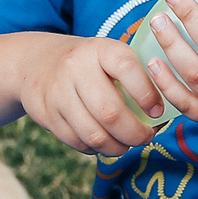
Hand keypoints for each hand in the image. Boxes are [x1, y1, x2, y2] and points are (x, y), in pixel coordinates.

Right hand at [23, 33, 167, 156]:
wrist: (34, 63)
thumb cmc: (89, 64)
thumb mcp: (109, 56)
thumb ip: (134, 76)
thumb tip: (162, 114)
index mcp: (100, 49)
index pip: (127, 68)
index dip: (147, 94)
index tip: (158, 111)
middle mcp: (75, 68)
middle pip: (110, 112)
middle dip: (135, 133)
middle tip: (146, 137)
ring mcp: (57, 93)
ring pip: (94, 134)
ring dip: (118, 147)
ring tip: (128, 143)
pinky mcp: (46, 115)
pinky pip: (78, 142)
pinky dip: (97, 149)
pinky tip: (105, 142)